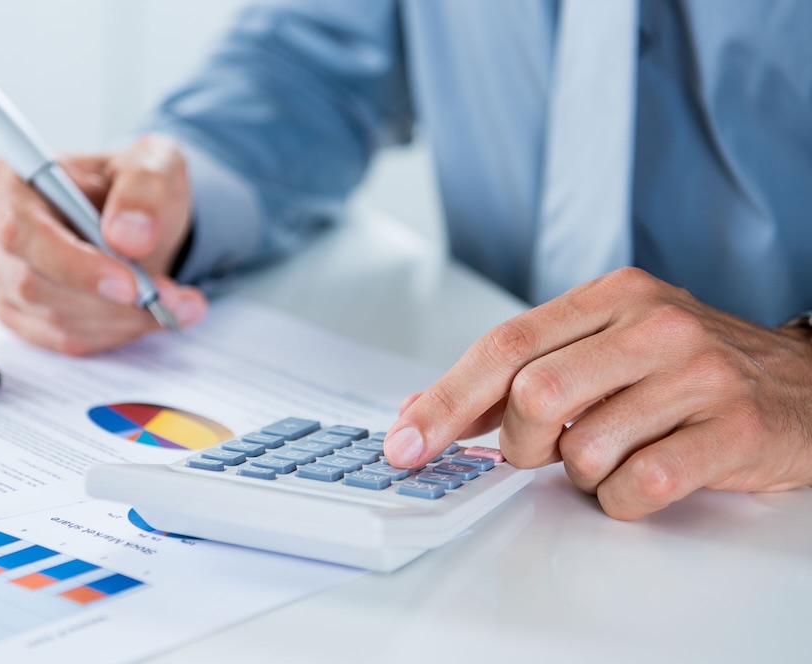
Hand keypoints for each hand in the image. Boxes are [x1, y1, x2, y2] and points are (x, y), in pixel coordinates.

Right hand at [0, 135, 205, 354]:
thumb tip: (126, 236)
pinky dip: (114, 334)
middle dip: (110, 302)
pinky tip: (149, 316)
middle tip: (169, 298)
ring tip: (174, 303)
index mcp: (16, 180)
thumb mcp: (156, 164)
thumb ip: (144, 189)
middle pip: (35, 285)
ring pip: (55, 318)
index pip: (24, 232)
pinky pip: (64, 338)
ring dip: (122, 320)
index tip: (129, 285)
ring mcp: (4, 274)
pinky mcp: (21, 311)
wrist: (143, 218)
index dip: (74, 265)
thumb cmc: (138, 186)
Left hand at [384, 267, 811, 518]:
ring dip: (579, 472)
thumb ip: (519, 373)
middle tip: (539, 448)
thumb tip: (427, 413)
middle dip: (519, 442)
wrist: (803, 385)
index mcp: (611, 297)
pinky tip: (644, 476)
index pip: (504, 346)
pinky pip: (635, 488)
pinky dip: (619, 499)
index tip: (407, 441)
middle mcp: (653, 325)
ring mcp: (697, 375)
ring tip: (613, 452)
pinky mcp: (730, 430)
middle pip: (533, 396)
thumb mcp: (603, 347)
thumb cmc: (688, 367)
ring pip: (582, 449)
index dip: (445, 400)